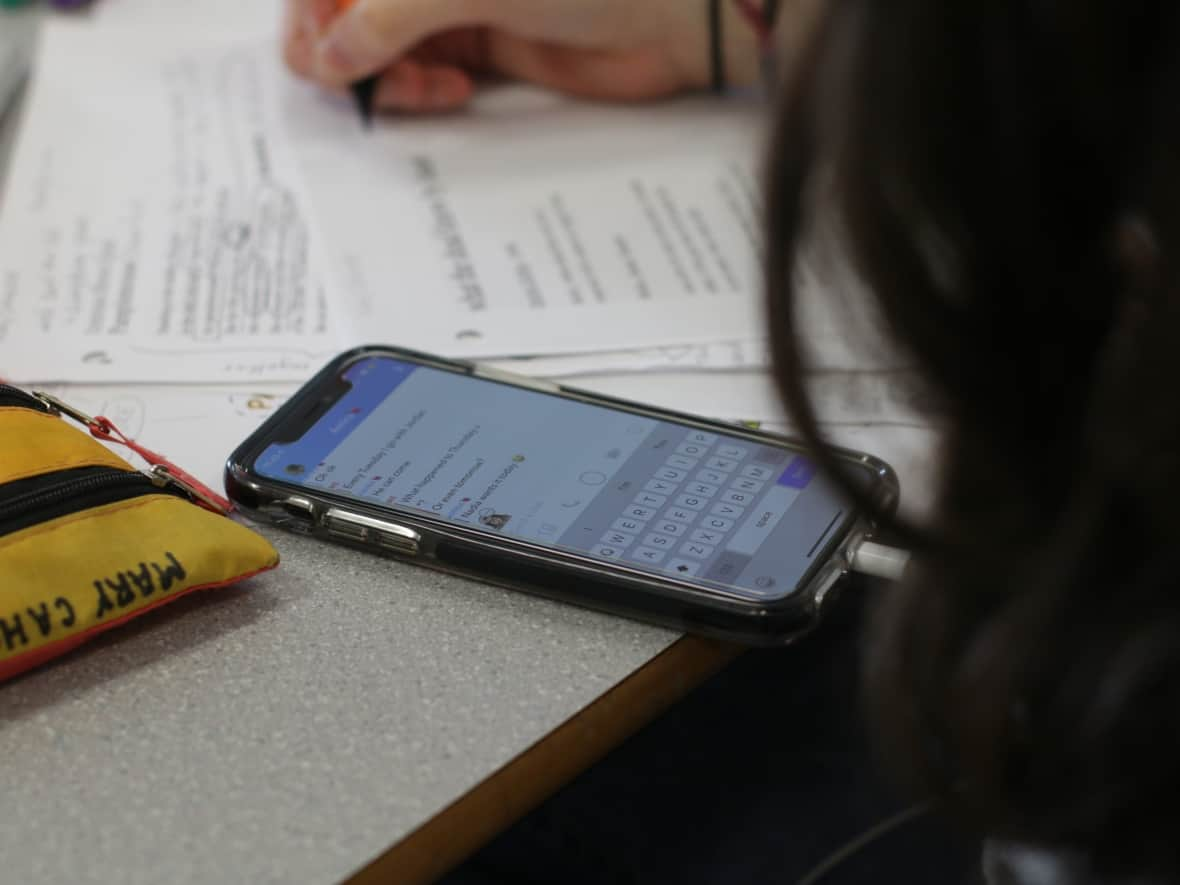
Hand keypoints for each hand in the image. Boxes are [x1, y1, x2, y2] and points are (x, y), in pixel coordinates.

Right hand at [282, 0, 752, 112]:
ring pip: (373, 47)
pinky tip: (447, 90)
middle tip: (356, 80)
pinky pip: (415, 73)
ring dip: (381, 75)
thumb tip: (326, 57)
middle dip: (339, 46)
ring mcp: (444, 2)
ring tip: (419, 88)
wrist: (664, 14)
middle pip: (340, 9)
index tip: (318, 48)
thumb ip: (385, 17)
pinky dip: (416, 90)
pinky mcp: (473, 44)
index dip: (310, 10)